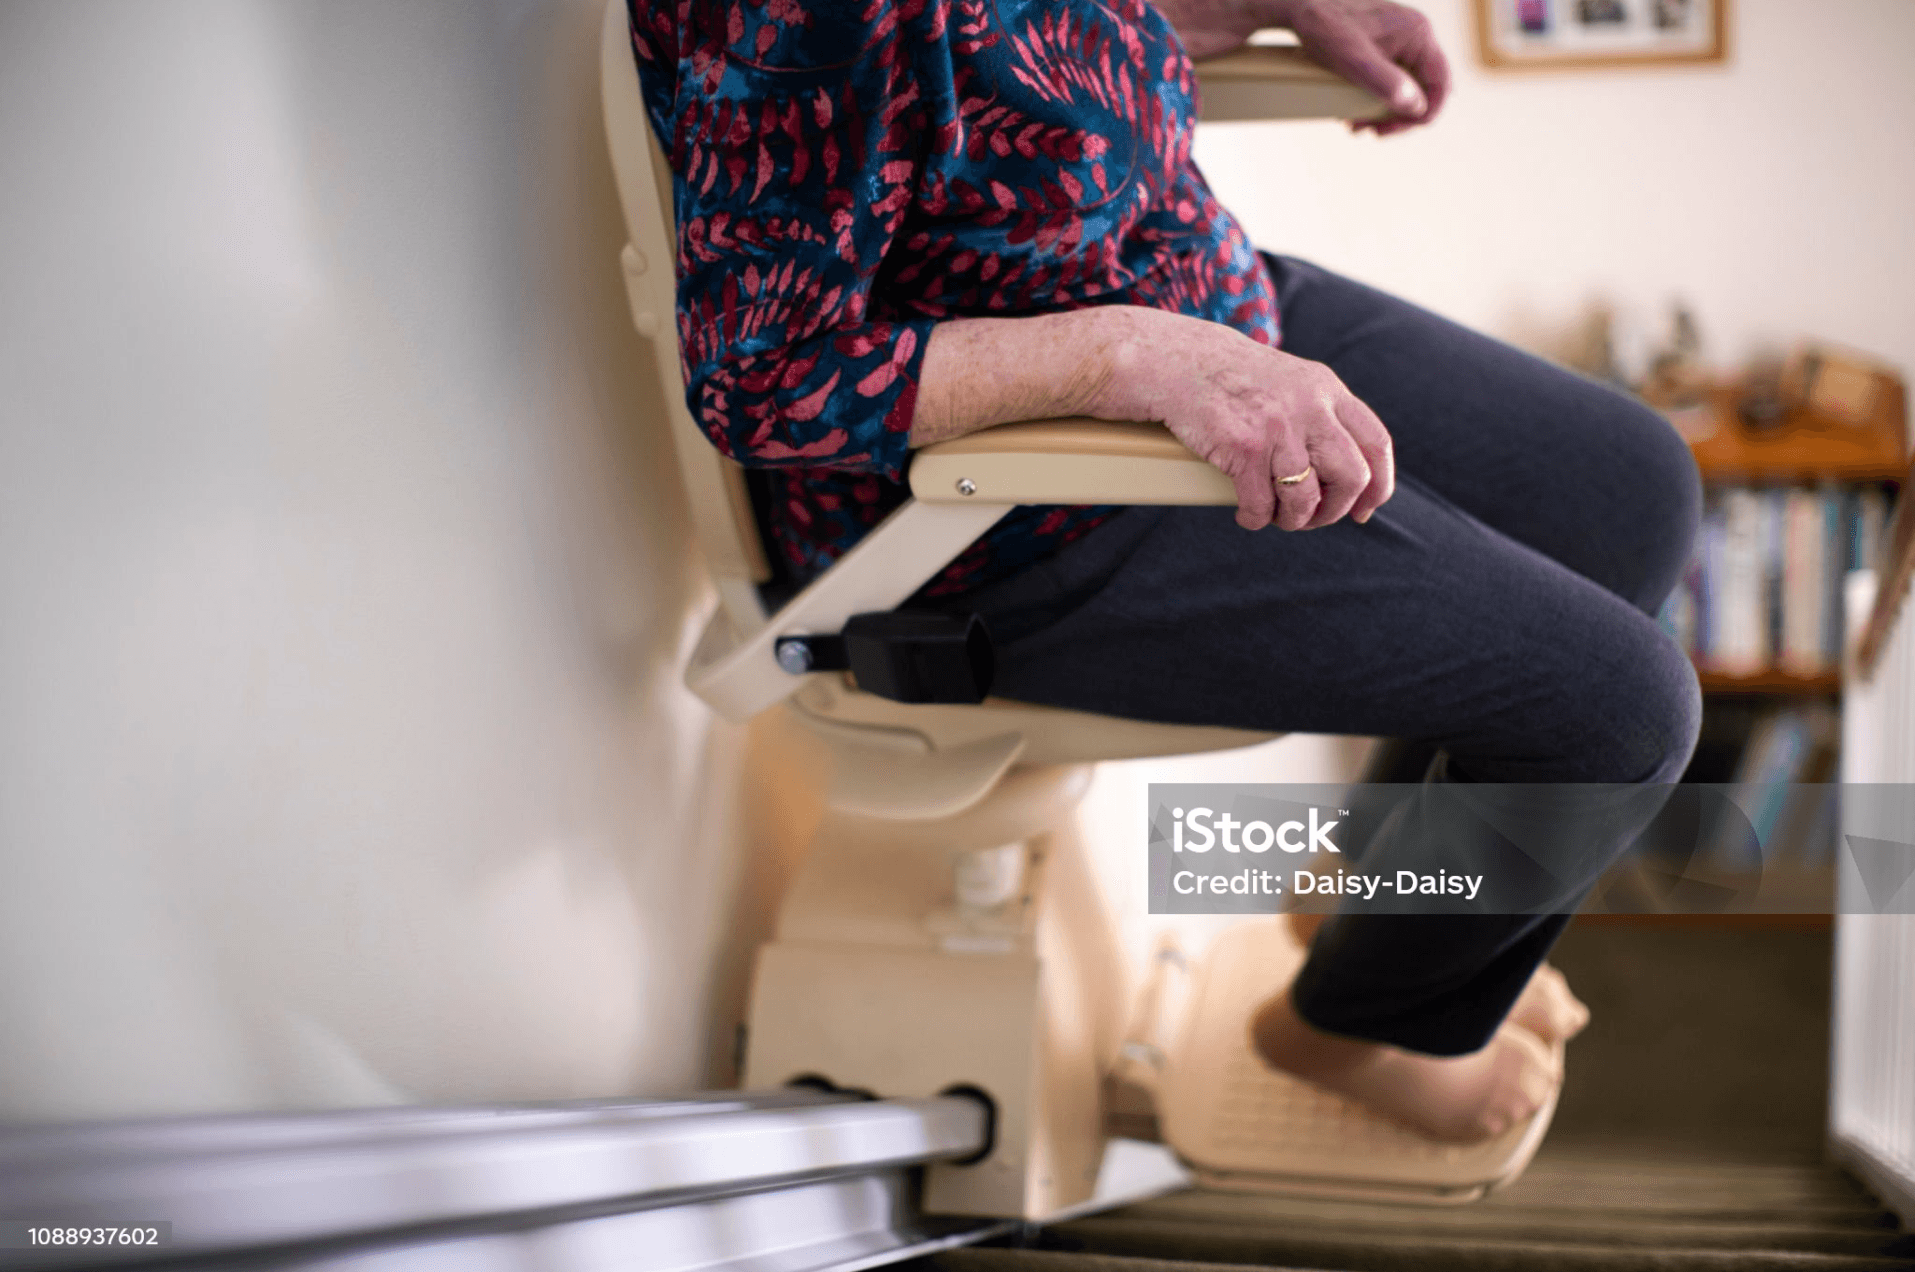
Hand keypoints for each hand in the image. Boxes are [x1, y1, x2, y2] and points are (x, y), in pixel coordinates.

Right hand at [1093, 308, 1394, 531]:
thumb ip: (1323, 415)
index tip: (1364, 509)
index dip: (1378, 485)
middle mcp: (1310, 406)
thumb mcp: (1292, 383)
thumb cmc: (1234, 380)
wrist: (1179, 362)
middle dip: (1334, 510)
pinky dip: (1256, 519)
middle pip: (1352, 477)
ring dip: (1293, 520)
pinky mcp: (1243, 447)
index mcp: (1328, 389)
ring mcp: (1277, 427)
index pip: (1376, 444)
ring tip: (1277, 517)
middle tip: (1313, 518)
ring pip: (1306, 499)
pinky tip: (1248, 515)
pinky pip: (1261, 504)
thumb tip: (1349, 471)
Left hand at [1276, 0, 1450, 136]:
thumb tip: (1417, 106)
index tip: (1393, 130)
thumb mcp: (1355, 60)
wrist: (1301, 7)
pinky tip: (1354, 110)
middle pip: (1424, 89)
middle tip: (1370, 132)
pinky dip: (1377, 99)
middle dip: (1399, 117)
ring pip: (1407, 87)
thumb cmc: (1326, 28)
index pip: (1440, 83)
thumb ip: (1387, 82)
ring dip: (1385, 112)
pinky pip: (1393, 79)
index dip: (1425, 114)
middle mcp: (1416, 35)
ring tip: (1356, 125)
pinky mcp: (1386, 45)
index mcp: (1418, 35)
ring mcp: (1402, 39)